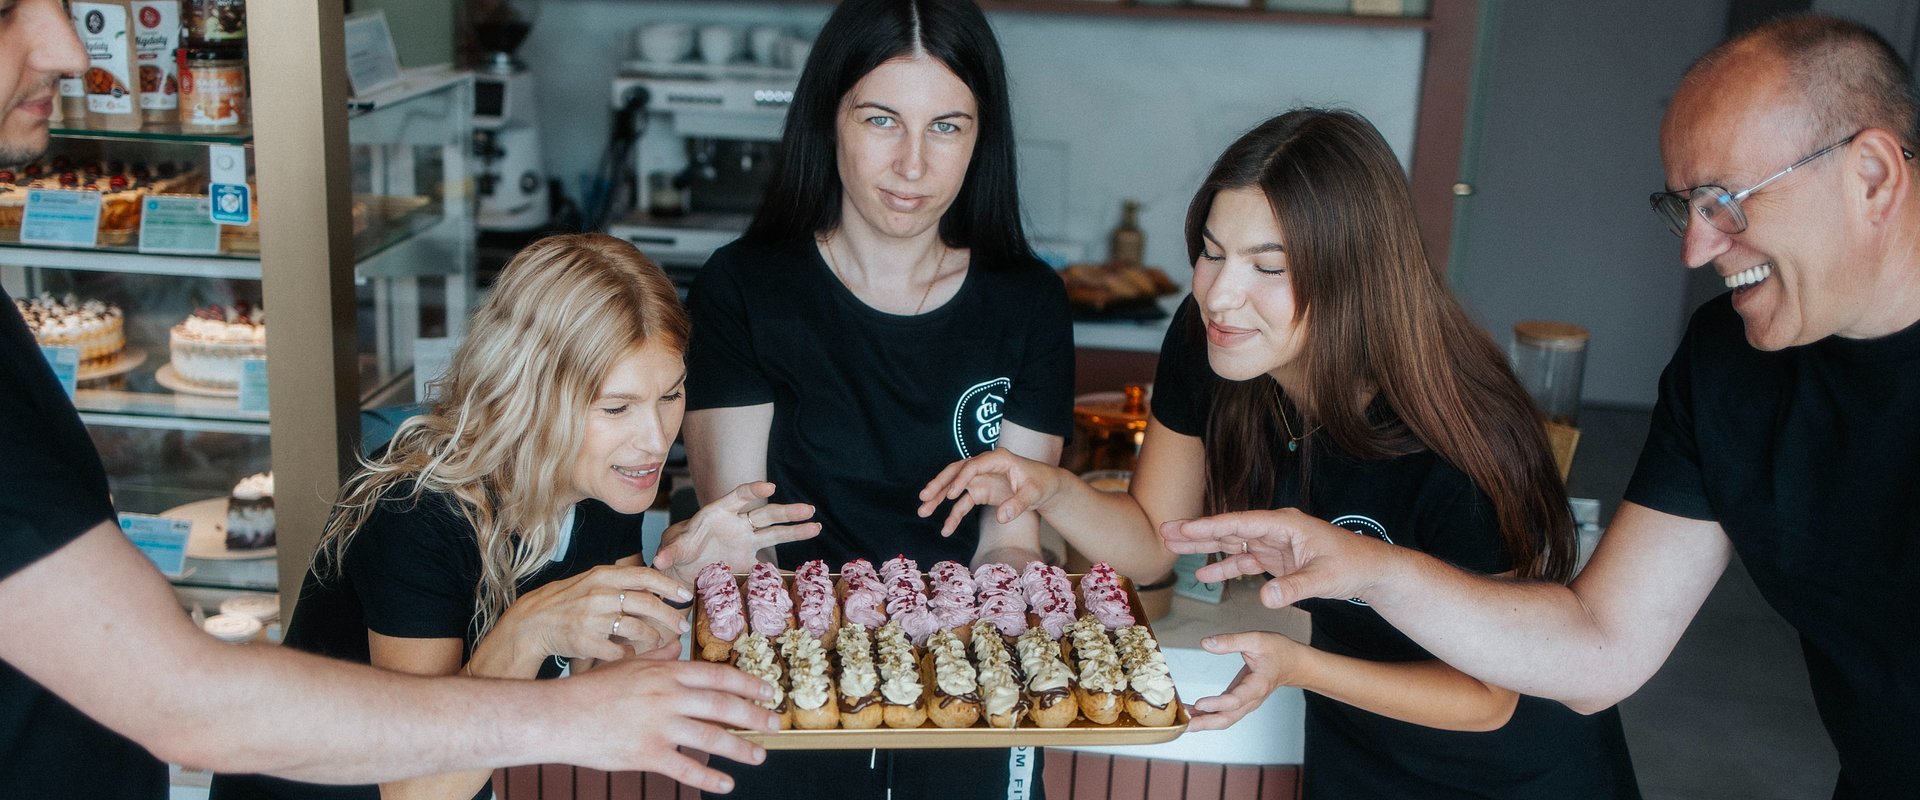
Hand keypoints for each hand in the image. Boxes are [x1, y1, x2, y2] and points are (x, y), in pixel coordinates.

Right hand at [492, 564, 691, 665]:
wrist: (533, 623)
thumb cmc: (566, 602)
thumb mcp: (591, 582)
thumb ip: (620, 583)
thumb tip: (656, 589)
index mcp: (603, 576)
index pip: (645, 576)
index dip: (670, 585)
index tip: (686, 595)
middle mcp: (600, 595)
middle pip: (648, 604)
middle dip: (670, 617)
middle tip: (682, 626)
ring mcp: (593, 619)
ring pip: (637, 629)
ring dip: (652, 638)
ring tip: (655, 641)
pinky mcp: (588, 642)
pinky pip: (620, 651)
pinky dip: (629, 655)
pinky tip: (629, 654)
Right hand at [559, 657, 778, 791]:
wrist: (559, 715)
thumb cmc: (591, 689)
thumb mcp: (628, 664)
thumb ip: (657, 655)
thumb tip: (677, 644)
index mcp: (666, 672)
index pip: (717, 676)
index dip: (747, 684)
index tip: (768, 691)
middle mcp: (668, 696)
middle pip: (723, 705)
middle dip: (754, 716)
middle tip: (774, 724)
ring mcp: (659, 725)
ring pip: (712, 737)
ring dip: (741, 748)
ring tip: (759, 755)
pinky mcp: (647, 753)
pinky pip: (686, 767)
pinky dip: (710, 777)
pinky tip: (727, 784)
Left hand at [652, 482, 817, 578]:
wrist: (684, 566)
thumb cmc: (679, 549)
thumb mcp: (674, 549)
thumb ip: (670, 552)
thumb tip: (661, 560)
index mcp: (719, 512)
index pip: (739, 496)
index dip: (753, 491)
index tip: (769, 488)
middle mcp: (737, 523)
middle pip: (765, 513)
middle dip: (786, 511)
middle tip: (808, 510)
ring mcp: (746, 540)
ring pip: (774, 532)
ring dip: (795, 529)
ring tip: (816, 525)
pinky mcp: (749, 558)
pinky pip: (770, 560)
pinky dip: (785, 563)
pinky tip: (802, 568)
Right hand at [916, 449, 1066, 536]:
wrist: (1045, 487)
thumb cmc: (1041, 484)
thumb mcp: (1034, 494)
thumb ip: (1018, 504)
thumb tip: (1002, 517)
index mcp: (998, 459)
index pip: (974, 465)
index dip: (961, 478)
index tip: (951, 494)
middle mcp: (985, 466)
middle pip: (956, 471)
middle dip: (939, 484)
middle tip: (924, 497)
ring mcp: (980, 479)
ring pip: (954, 486)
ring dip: (938, 498)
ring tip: (922, 511)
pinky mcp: (980, 491)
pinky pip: (963, 503)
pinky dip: (953, 515)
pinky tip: (946, 530)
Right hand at [1158, 508, 1397, 607]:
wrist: (1370, 571)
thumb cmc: (1352, 565)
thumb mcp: (1324, 579)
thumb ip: (1294, 588)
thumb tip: (1264, 598)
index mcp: (1285, 525)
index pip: (1241, 523)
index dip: (1210, 526)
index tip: (1183, 527)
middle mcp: (1276, 530)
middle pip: (1230, 529)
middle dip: (1197, 531)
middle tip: (1165, 530)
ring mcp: (1275, 544)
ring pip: (1233, 544)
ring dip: (1205, 547)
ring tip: (1173, 546)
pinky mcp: (1277, 559)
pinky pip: (1245, 561)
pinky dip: (1225, 566)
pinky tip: (1205, 572)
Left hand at [1186, 631, 1309, 731]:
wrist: (1294, 663)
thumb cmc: (1278, 651)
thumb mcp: (1256, 639)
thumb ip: (1230, 641)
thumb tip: (1206, 643)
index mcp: (1257, 686)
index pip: (1235, 700)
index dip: (1217, 703)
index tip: (1200, 704)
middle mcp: (1251, 700)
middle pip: (1227, 718)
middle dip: (1205, 723)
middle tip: (1183, 724)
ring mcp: (1246, 703)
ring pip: (1224, 719)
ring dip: (1203, 721)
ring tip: (1181, 720)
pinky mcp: (1239, 701)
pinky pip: (1223, 712)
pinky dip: (1207, 714)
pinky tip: (1191, 711)